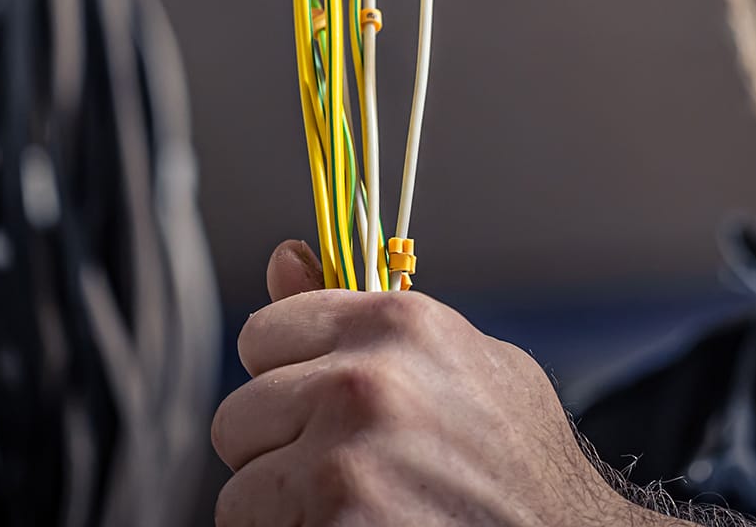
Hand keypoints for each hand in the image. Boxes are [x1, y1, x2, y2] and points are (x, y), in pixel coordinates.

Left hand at [211, 241, 638, 526]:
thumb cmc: (517, 454)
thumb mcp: (455, 358)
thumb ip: (360, 311)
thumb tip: (282, 256)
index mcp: (395, 323)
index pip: (263, 335)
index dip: (286, 374)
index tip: (316, 403)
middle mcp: (363, 384)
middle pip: (238, 417)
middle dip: (277, 449)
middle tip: (342, 472)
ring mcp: (343, 469)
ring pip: (239, 494)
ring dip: (281, 512)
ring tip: (354, 511)